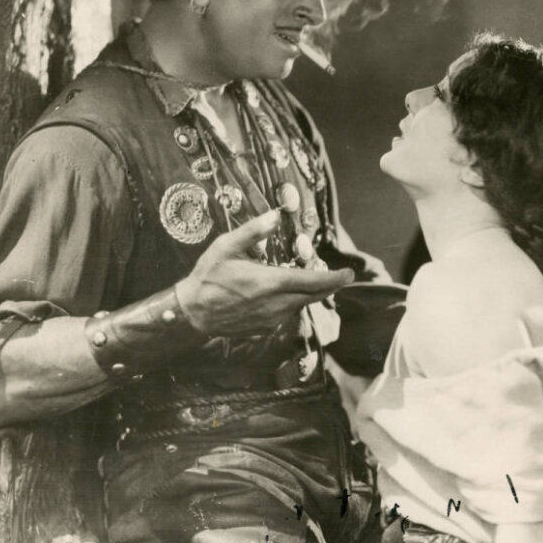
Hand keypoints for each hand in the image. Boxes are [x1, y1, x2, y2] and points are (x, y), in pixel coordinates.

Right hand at [175, 210, 353, 336]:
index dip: (334, 279)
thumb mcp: (226, 246)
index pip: (312, 281)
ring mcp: (272, 319)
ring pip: (301, 304)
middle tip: (338, 275)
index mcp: (270, 282)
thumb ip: (253, 231)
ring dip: (308, 292)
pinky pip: (287, 313)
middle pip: (313, 296)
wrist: (193, 313)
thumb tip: (276, 215)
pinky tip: (280, 292)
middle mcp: (276, 304)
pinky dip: (292, 301)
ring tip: (303, 277)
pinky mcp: (266, 328)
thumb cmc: (208, 277)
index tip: (349, 274)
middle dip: (328, 285)